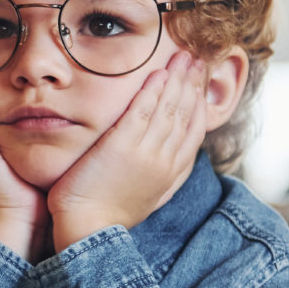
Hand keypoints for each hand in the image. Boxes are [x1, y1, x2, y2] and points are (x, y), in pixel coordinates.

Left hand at [47, 51, 207, 250]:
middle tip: (197, 59)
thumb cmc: (109, 215)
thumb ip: (161, 176)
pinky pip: (143, 111)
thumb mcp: (147, 197)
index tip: (200, 84)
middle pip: (186, 114)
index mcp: (171, 173)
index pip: (194, 132)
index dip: (199, 105)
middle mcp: (165, 161)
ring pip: (170, 108)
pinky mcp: (123, 146)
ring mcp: (147, 153)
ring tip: (183, 56)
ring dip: (178, 79)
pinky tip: (159, 72)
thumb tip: (171, 162)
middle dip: (193, 84)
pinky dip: (153, 90)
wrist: (88, 231)